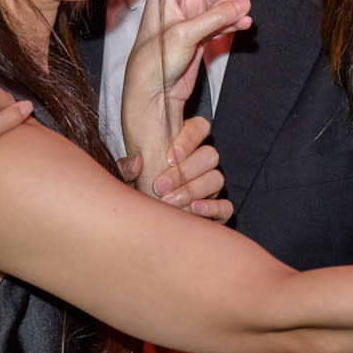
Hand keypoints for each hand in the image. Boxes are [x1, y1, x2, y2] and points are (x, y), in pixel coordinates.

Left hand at [116, 114, 231, 220]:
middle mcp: (201, 163)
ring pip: (216, 179)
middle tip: (159, 187)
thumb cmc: (136, 195)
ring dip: (192, 190)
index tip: (169, 157)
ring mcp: (211, 186)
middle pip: (209, 155)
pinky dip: (212, 208)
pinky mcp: (217, 211)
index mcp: (183, 146)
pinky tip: (193, 210)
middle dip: (183, 172)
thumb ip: (127, 169)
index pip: (200, 127)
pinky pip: (225, 206)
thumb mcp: (127, 179)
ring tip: (169, 201)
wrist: (141, 225)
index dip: (189, 139)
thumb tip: (137, 162)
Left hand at [147, 0, 263, 104]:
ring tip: (229, 23)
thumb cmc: (152, 63)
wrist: (154, 95)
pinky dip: (238, 19)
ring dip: (235, 4)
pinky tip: (240, 28)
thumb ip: (214, 18)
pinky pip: (234, 12)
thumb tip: (245, 4)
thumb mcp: (181, 37)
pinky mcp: (209, 25)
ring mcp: (199, 7)